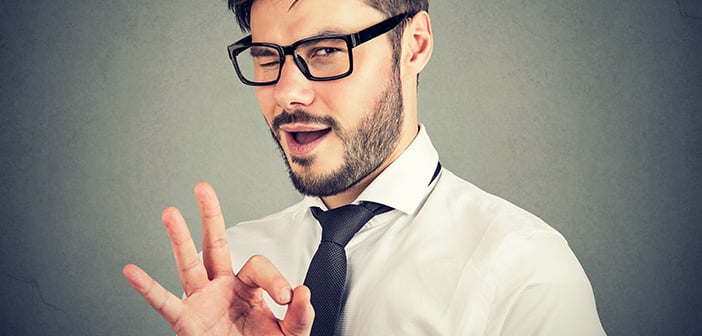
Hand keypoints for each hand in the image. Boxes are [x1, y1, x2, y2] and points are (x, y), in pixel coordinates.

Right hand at [123, 182, 313, 334]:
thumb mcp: (291, 334)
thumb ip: (300, 314)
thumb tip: (302, 291)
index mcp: (248, 289)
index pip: (257, 266)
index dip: (274, 279)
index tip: (285, 299)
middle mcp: (223, 289)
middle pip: (216, 246)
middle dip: (210, 216)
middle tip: (203, 188)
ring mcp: (203, 303)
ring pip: (189, 265)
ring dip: (179, 239)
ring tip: (170, 213)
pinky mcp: (188, 322)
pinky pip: (165, 304)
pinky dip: (147, 288)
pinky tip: (132, 271)